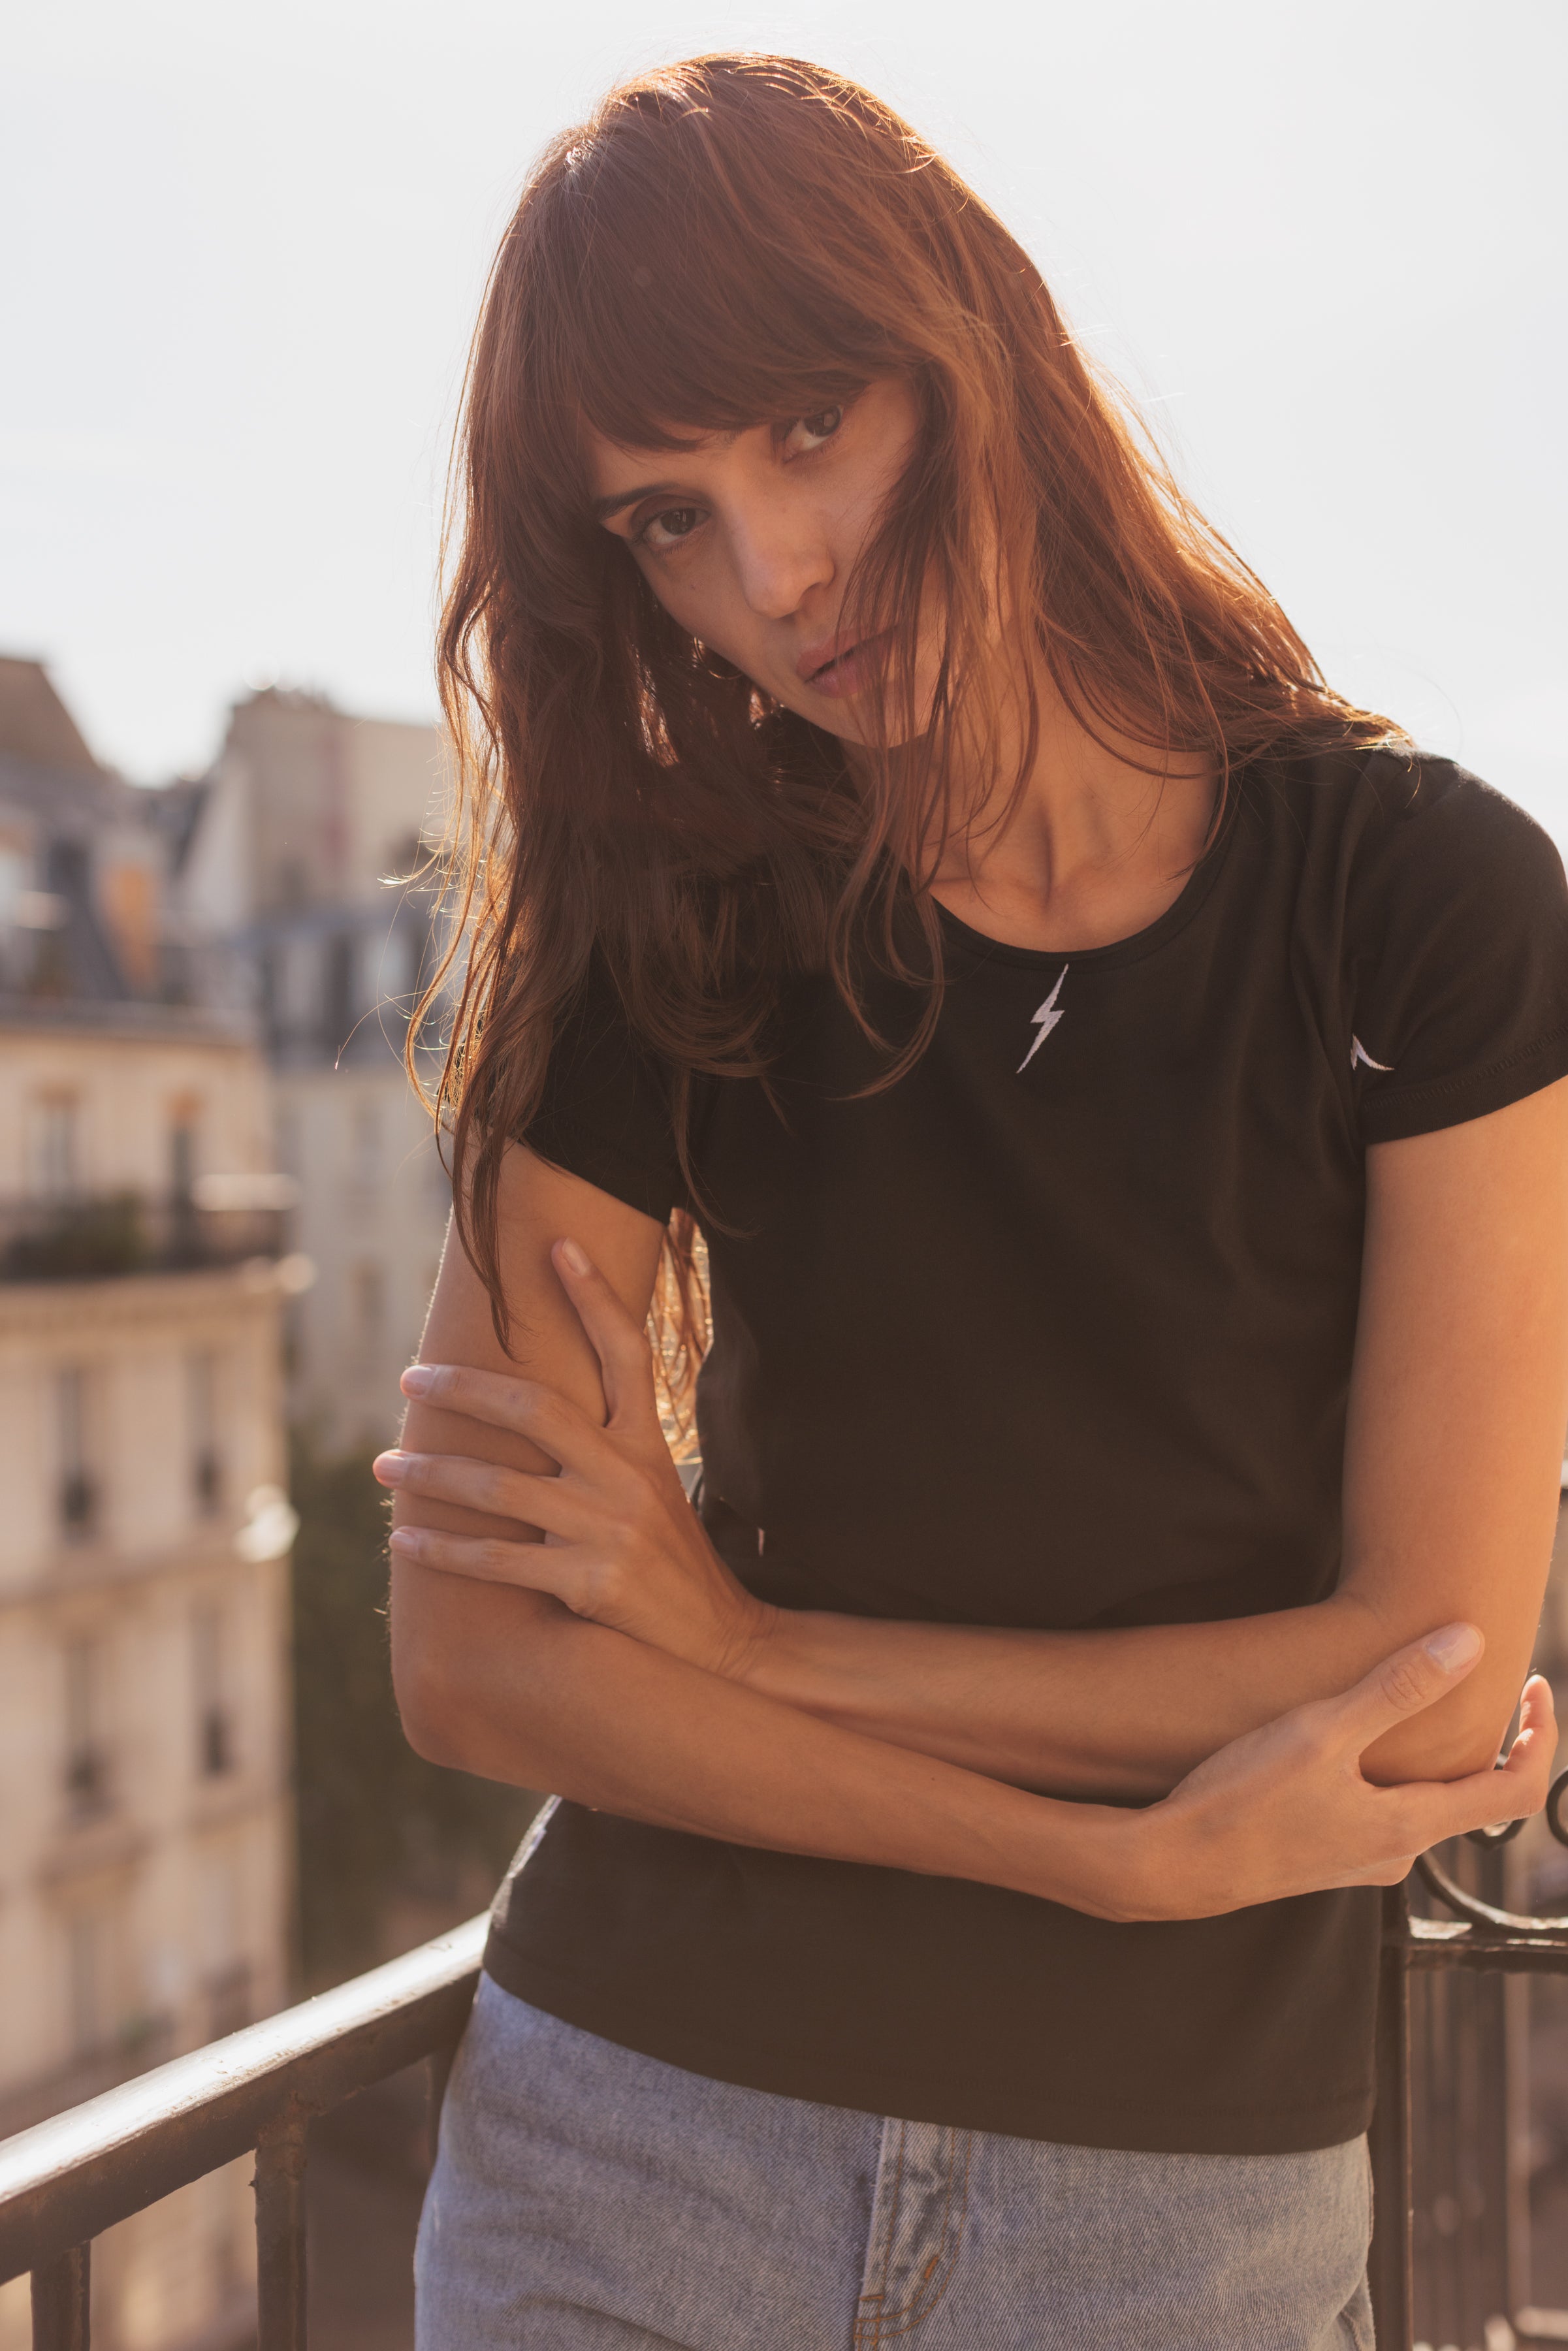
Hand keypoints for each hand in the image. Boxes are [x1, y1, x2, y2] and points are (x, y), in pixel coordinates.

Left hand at [377, 1237, 776, 1678]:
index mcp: (649, 1444)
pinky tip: (404, 1540)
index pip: (626, 1351)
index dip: (593, 1295)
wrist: (722, 1642)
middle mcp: (629, 1476)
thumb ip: (607, 1451)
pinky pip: (496, 1561)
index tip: (556, 1245)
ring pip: (499, 1487)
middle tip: (411, 1377)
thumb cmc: (673, 1562)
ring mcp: (609, 1529)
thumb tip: (533, 1416)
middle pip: (536, 1407)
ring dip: (432, 1475)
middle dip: (464, 1388)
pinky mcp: (589, 1584)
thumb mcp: (656, 1488)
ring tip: (385, 1466)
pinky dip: (443, 1549)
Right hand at [1118, 1623, 1557, 1919]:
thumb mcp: (1322, 1731)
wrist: (1174, 1865)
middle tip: (1477, 1679)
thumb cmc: (1245, 1800)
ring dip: (1432, 1756)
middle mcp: (1396, 1854)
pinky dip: (1390, 1773)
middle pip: (1471, 1797)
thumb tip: (1469, 1643)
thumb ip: (1398, 1688)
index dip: (1540, 1739)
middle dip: (1488, 1738)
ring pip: (1420, 1803)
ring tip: (1415, 1701)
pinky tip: (1350, 1746)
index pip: (1515, 1792)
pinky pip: (1380, 1812)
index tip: (1537, 1687)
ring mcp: (1358, 1861)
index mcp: (1410, 1827)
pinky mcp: (1323, 1858)